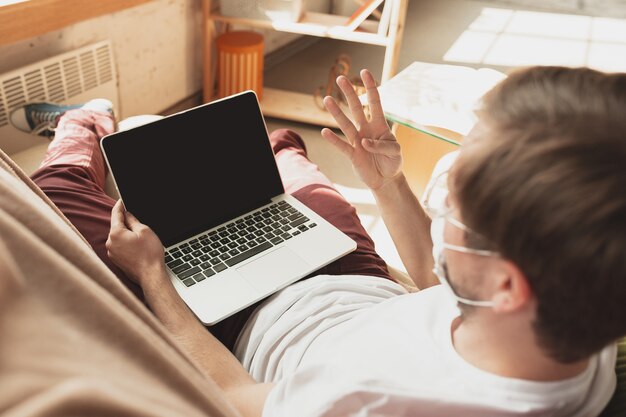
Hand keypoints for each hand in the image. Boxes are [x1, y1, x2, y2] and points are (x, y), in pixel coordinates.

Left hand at [106, 199, 165, 285]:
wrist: (150, 275)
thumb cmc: (149, 254)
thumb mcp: (144, 231)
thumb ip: (133, 220)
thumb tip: (127, 215)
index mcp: (116, 233)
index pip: (115, 214)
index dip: (120, 205)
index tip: (121, 200)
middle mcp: (110, 243)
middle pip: (116, 226)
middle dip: (125, 222)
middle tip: (138, 222)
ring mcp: (112, 253)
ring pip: (118, 237)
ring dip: (126, 234)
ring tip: (141, 239)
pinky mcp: (116, 260)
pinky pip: (119, 246)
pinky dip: (126, 244)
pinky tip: (137, 247)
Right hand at [322, 69, 402, 189]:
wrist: (386, 180)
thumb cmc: (393, 162)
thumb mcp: (396, 151)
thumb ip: (382, 145)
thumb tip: (364, 142)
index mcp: (380, 126)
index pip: (375, 102)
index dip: (371, 87)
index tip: (365, 72)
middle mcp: (366, 130)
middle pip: (356, 108)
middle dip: (349, 93)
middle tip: (340, 78)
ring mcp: (358, 141)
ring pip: (346, 124)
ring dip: (337, 112)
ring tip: (327, 99)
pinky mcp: (352, 155)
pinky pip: (342, 145)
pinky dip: (334, 140)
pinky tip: (325, 131)